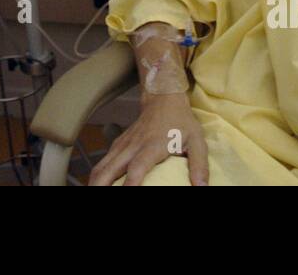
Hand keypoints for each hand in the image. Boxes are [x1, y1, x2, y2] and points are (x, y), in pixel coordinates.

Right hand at [88, 93, 208, 185]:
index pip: (137, 167)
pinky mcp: (118, 145)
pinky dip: (98, 177)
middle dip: (101, 187)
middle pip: (109, 169)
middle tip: (99, 197)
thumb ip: (199, 165)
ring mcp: (122, 145)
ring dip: (95, 183)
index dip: (130, 184)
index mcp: (152, 146)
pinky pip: (103, 163)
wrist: (163, 99)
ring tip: (95, 194)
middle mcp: (133, 146)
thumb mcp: (197, 141)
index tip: (128, 193)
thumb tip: (202, 187)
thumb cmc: (181, 122)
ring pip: (101, 167)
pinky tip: (99, 186)